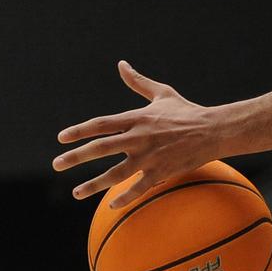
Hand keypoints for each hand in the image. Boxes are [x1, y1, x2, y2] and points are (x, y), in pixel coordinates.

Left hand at [54, 60, 218, 208]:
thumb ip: (138, 82)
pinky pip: (140, 188)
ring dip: (93, 184)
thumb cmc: (188, 111)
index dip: (79, 130)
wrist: (215, 130)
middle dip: (76, 157)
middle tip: (57, 164)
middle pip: (101, 148)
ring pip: (116, 173)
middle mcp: (140, 137)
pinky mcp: (163, 171)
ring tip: (76, 192)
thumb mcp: (162, 94)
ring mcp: (151, 156)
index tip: (61, 138)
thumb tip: (121, 64)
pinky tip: (111, 206)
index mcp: (137, 118)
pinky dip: (125, 198)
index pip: (101, 124)